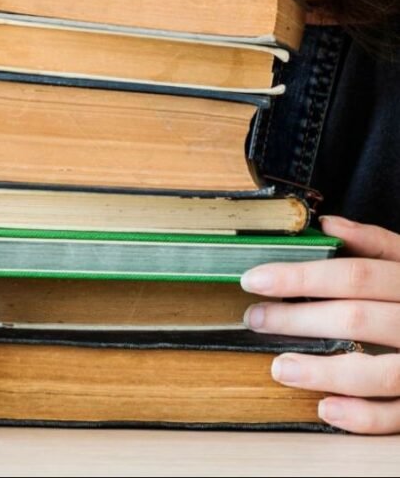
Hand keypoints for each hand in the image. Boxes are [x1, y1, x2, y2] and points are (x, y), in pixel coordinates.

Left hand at [240, 215, 399, 434]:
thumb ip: (373, 242)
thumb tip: (328, 225)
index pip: (353, 274)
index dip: (301, 277)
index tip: (256, 280)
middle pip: (356, 319)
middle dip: (299, 320)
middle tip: (256, 319)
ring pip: (376, 372)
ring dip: (323, 371)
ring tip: (280, 367)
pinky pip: (396, 416)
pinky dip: (361, 416)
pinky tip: (325, 408)